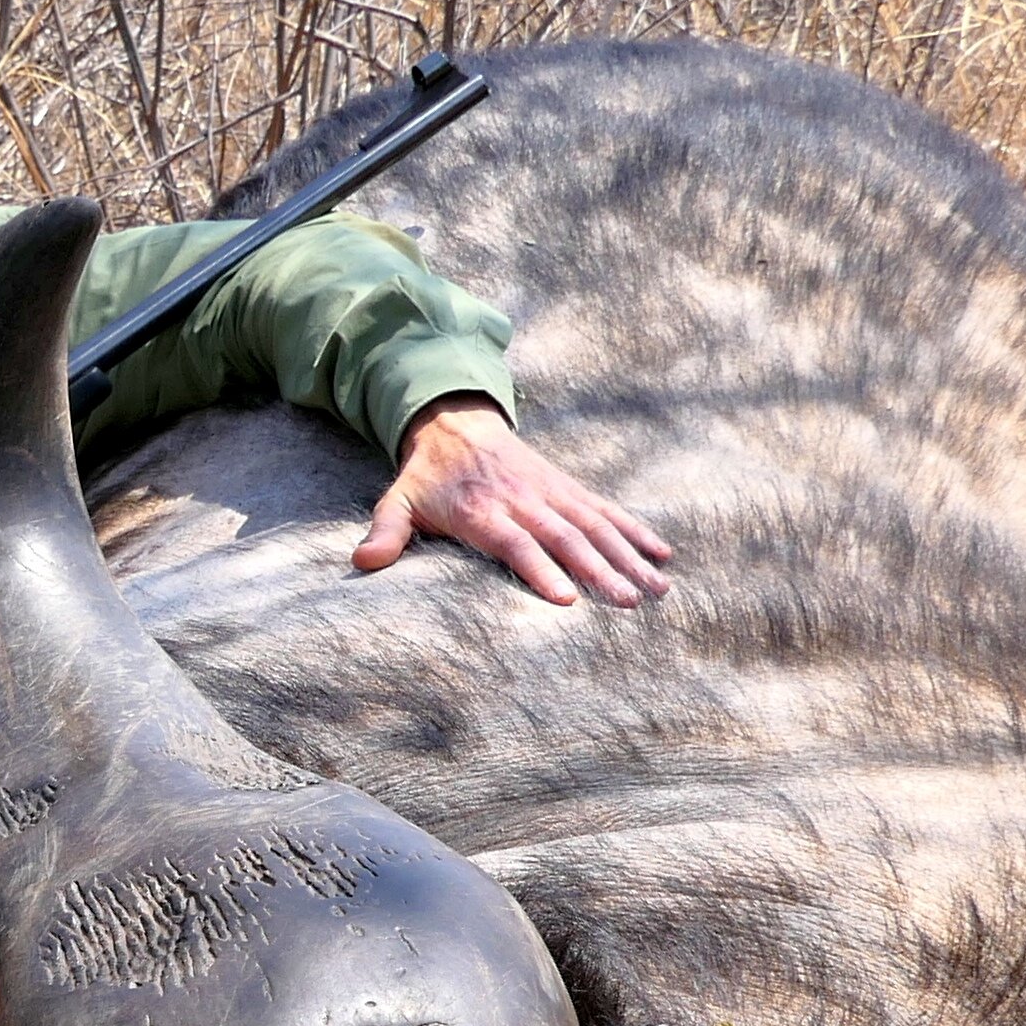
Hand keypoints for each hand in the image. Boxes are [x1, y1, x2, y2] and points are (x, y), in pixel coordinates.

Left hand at [355, 396, 672, 605]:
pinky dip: (636, 531)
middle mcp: (524, 501)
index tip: (565, 599)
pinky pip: (607, 511)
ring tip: (658, 589)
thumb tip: (362, 563)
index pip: (516, 543)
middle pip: (566, 538)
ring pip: (596, 526)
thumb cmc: (428, 477)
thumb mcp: (399, 500)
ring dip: (629, 557)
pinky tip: (663, 556)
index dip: (540, 569)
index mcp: (484, 511)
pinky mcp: (569, 488)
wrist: (456, 422)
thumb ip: (386, 532)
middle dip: (600, 571)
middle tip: (629, 603)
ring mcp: (552, 493)